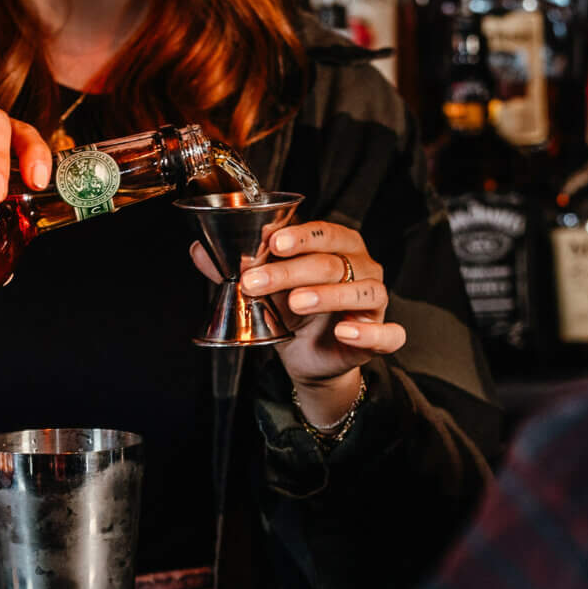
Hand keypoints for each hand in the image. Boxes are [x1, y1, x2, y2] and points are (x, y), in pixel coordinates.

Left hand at [192, 218, 401, 418]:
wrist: (306, 356)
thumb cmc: (290, 309)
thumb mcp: (262, 288)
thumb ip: (234, 270)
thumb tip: (198, 250)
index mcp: (338, 247)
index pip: (325, 232)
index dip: (300, 236)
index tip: (272, 242)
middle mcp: (362, 269)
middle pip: (335, 263)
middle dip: (293, 270)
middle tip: (256, 282)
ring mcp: (374, 303)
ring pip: (364, 291)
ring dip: (329, 295)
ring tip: (296, 303)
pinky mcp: (380, 335)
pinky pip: (389, 334)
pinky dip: (370, 333)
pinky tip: (344, 331)